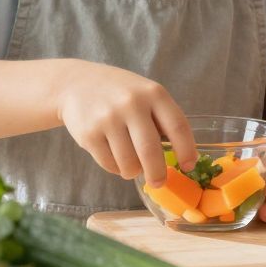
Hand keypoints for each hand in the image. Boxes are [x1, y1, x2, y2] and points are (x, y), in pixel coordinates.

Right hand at [55, 61, 196, 185]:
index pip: (178, 126)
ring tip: (132, 166)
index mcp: (153, 93)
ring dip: (133, 172)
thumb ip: (161, 118)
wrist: (76, 84)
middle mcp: (131, 104)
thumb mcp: (145, 94)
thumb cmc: (120, 93)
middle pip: (150, 151)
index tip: (188, 166)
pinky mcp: (89, 134)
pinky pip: (109, 164)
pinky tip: (115, 157)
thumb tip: (179, 155)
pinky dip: (116, 168)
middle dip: (157, 174)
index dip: (186, 150)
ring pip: (129, 163)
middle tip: (159, 182)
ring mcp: (108, 118)